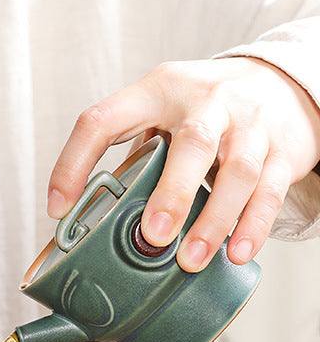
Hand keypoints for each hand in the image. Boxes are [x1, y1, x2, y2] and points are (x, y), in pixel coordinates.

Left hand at [47, 58, 319, 271]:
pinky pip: (269, 191)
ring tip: (190, 260)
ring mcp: (250, 124)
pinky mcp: (284, 150)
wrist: (283, 82)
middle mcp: (207, 101)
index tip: (58, 208)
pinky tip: (235, 252)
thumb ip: (134, 153)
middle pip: (192, 143)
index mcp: (157, 91)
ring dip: (213, 220)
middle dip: (172, 193)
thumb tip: (95, 220)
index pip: (102, 119)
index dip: (74, 162)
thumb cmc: (204, 108)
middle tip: (152, 237)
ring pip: (237, 171)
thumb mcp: (161, 112)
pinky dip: (253, 225)